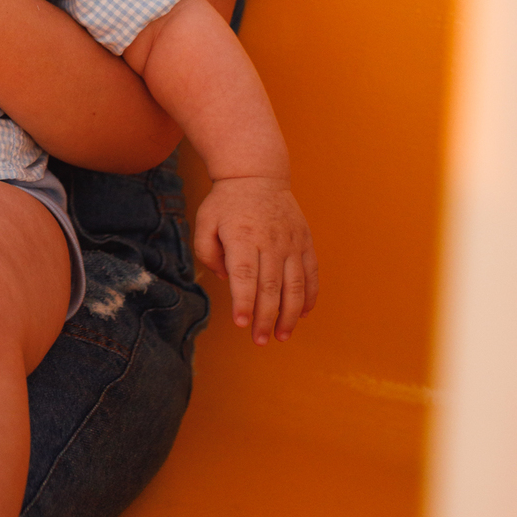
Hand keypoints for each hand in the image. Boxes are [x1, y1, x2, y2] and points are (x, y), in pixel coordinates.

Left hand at [192, 176, 317, 343]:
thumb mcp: (205, 222)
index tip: (241, 324)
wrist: (257, 175)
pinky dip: (308, 296)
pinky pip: (311, 274)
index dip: (244, 302)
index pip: (244, 275)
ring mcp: (292, 241)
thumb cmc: (226, 203)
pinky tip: (302, 314)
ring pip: (295, 284)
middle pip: (270, 286)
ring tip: (282, 336)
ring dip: (290, 314)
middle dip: (266, 318)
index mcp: (243, 236)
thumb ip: (207, 252)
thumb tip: (226, 280)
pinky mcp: (305, 242)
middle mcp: (270, 240)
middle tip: (259, 341)